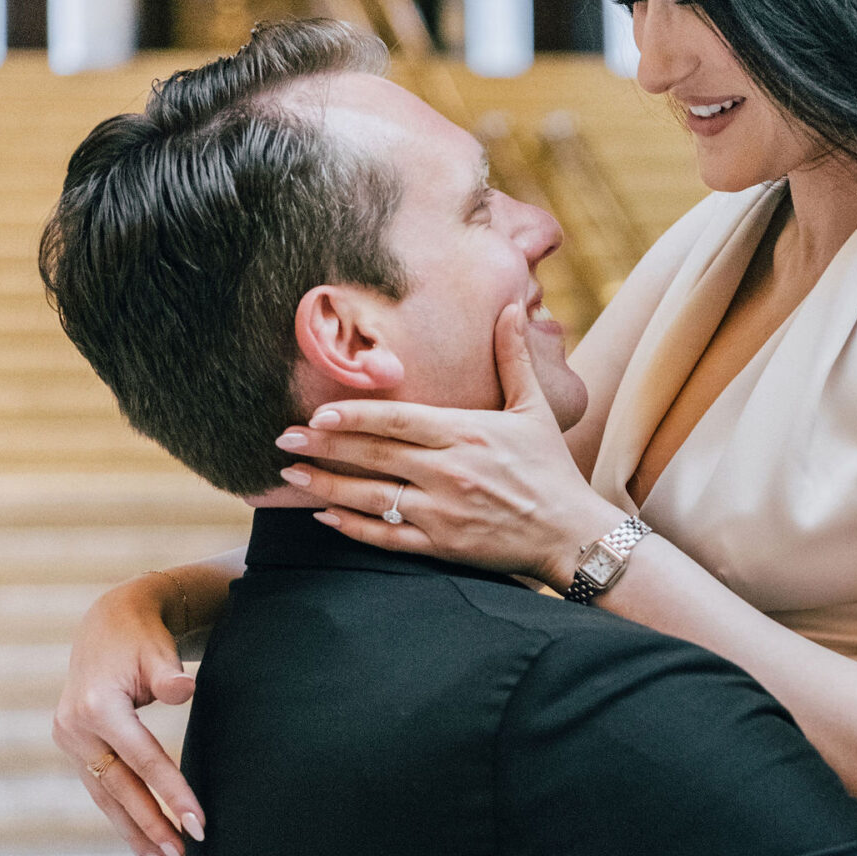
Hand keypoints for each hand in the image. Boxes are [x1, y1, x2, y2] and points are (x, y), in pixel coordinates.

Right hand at [53, 577, 205, 855]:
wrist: (106, 624)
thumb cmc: (141, 638)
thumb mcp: (157, 650)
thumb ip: (169, 674)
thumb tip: (185, 689)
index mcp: (97, 706)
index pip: (143, 760)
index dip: (172, 793)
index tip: (199, 825)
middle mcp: (76, 727)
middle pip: (120, 787)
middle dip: (152, 825)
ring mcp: (69, 739)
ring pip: (106, 795)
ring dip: (134, 830)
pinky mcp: (74, 746)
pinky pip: (101, 788)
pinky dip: (121, 815)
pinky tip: (141, 842)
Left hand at [277, 302, 620, 587]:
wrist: (572, 534)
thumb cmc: (552, 470)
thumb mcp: (535, 410)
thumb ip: (513, 359)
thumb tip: (509, 309)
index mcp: (466, 433)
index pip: (397, 419)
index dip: (353, 415)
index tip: (318, 411)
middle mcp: (448, 472)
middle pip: (373, 455)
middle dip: (324, 445)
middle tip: (284, 436)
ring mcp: (442, 512)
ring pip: (370, 498)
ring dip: (326, 485)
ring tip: (291, 473)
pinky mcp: (441, 546)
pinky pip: (386, 538)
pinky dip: (352, 528)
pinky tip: (324, 517)